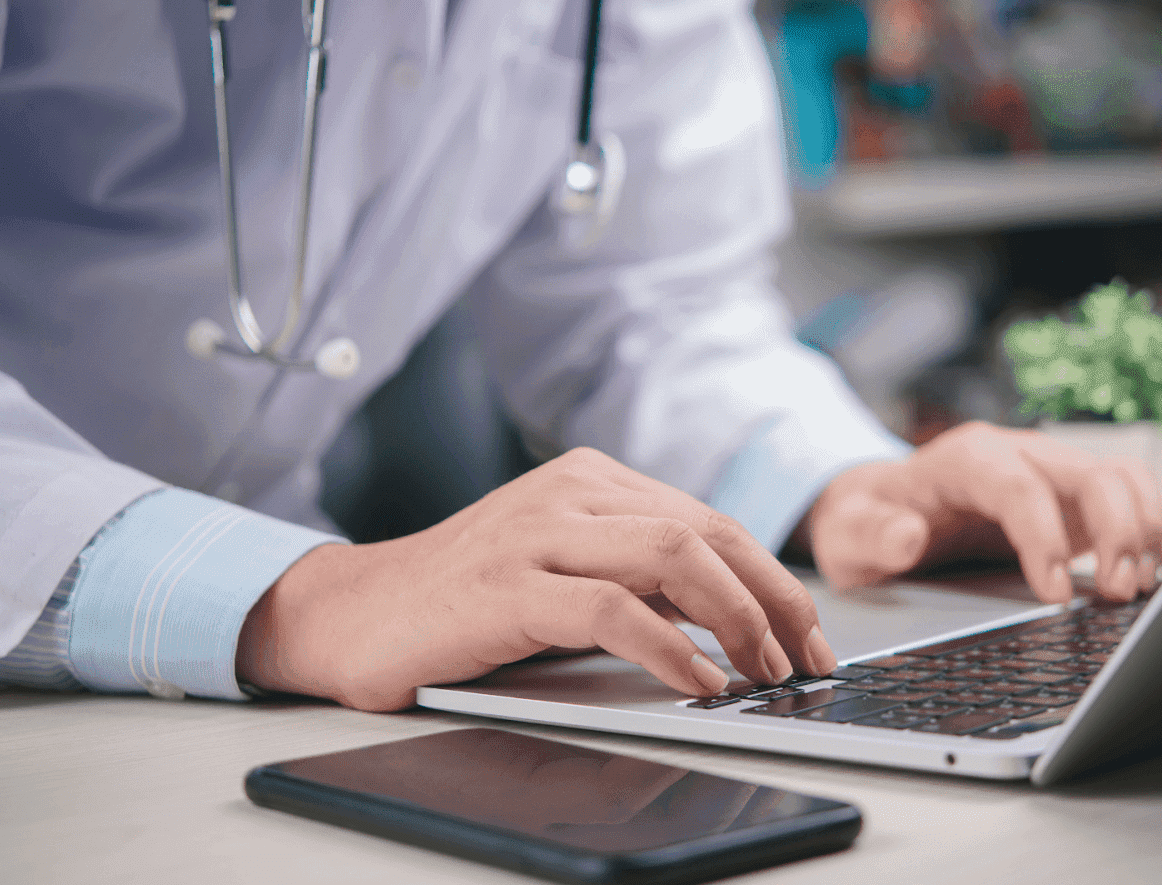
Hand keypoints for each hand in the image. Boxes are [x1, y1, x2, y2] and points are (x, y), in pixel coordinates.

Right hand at [237, 448, 837, 710]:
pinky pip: (610, 608)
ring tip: (761, 671)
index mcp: (593, 480)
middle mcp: (572, 492)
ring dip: (735, 618)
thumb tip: (733, 615)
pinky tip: (696, 680)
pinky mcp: (506, 584)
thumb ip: (638, 578)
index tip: (808, 637)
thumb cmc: (463, 600)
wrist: (353, 613)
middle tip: (803, 660)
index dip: (773, 581)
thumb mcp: (565, 571)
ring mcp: (537, 532)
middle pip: (707, 533)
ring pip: (671, 555)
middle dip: (773, 600)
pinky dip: (668, 647)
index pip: (711, 522)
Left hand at [795, 422, 1161, 602]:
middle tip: (1116, 594)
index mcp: (967, 458)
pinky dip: (1157, 535)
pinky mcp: (1075, 506)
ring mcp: (1054, 478)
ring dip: (1144, 532)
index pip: (1020, 485)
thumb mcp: (849, 533)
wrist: (880, 508)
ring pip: (1123, 481)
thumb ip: (873, 534)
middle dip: (1117, 531)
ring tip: (1135, 592)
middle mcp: (1020, 457)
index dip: (1043, 536)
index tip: (1053, 595)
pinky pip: (1132, 505)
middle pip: (1091, 473)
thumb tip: (908, 536)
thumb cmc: (868, 520)